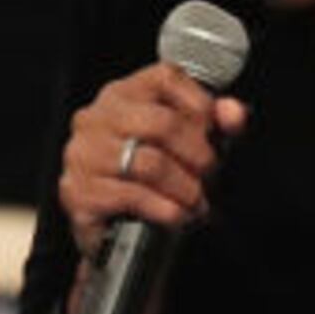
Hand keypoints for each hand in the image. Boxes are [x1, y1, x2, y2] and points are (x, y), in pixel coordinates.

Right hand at [62, 62, 246, 248]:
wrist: (115, 236)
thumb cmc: (150, 182)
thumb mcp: (186, 146)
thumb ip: (212, 124)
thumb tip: (234, 113)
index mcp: (121, 94)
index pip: (165, 77)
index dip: (199, 103)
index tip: (215, 132)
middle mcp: (95, 118)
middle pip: (161, 123)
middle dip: (198, 154)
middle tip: (211, 176)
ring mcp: (83, 155)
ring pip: (150, 163)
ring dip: (185, 188)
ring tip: (198, 203)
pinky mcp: (79, 192)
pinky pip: (133, 196)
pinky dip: (165, 209)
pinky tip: (177, 216)